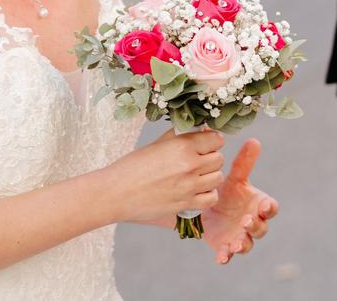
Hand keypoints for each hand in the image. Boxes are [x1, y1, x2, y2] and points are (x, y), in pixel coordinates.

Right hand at [103, 129, 223, 223]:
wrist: (117, 192)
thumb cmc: (131, 167)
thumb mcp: (155, 144)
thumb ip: (177, 138)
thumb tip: (193, 132)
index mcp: (182, 145)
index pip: (215, 140)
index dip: (211, 141)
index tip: (206, 144)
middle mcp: (190, 164)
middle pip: (219, 158)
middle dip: (211, 158)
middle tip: (199, 160)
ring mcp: (190, 186)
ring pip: (218, 177)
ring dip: (210, 176)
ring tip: (197, 176)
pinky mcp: (187, 203)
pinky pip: (211, 198)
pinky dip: (208, 194)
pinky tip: (197, 191)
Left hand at [200, 138, 278, 264]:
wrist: (207, 208)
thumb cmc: (227, 192)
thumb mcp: (235, 178)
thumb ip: (244, 162)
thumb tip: (254, 140)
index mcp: (257, 205)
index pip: (271, 208)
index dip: (269, 207)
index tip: (264, 204)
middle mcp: (252, 222)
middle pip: (261, 228)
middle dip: (255, 225)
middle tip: (245, 220)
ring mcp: (240, 236)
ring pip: (247, 244)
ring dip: (243, 244)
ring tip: (236, 243)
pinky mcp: (225, 246)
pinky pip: (228, 255)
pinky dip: (226, 256)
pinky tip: (221, 256)